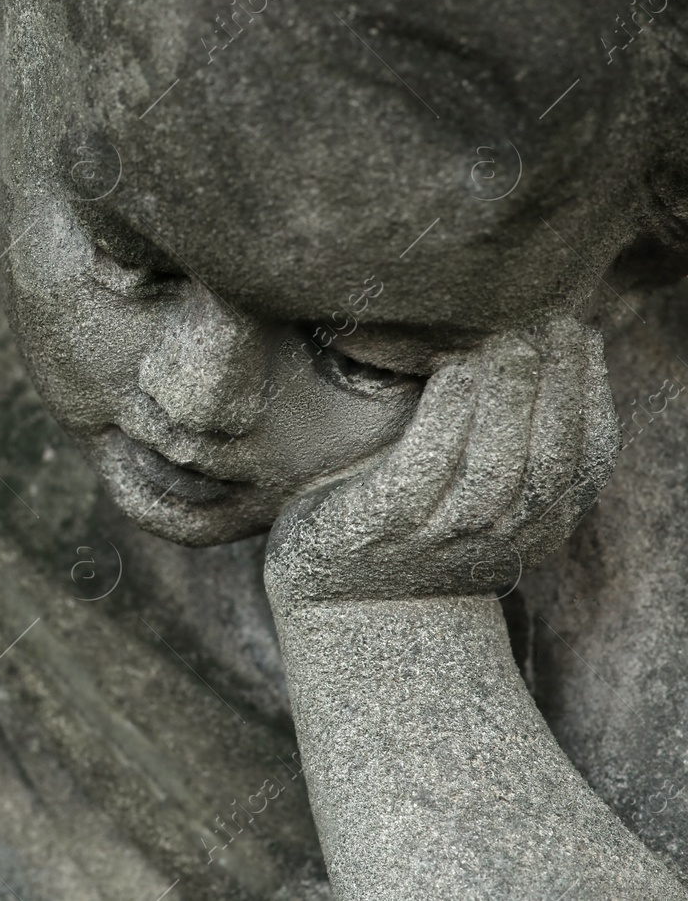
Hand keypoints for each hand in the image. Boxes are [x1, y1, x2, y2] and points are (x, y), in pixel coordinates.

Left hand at [264, 317, 616, 611]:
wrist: (337, 603)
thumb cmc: (405, 527)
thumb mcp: (471, 496)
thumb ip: (509, 445)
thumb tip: (539, 353)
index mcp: (532, 532)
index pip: (584, 464)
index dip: (590, 398)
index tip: (582, 337)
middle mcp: (494, 541)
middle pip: (550, 463)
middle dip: (560, 388)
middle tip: (555, 324)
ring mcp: (436, 538)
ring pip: (496, 469)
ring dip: (509, 399)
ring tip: (511, 342)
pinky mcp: (380, 527)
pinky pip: (424, 470)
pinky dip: (447, 418)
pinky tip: (453, 371)